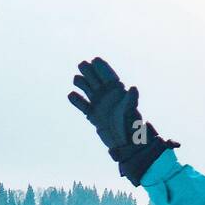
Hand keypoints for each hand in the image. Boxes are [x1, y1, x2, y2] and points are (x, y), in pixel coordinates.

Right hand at [68, 57, 177, 185]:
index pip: (109, 76)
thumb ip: (130, 100)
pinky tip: (71, 95)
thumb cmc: (131, 127)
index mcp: (118, 93)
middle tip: (82, 65)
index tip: (95, 60)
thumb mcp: (130, 112)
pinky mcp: (93, 115)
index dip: (102, 68)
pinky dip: (77, 101)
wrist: (125, 145)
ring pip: (88, 90)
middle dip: (89, 72)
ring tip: (76, 79)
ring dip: (82, 83)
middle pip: (96, 80)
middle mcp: (108, 97)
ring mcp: (100, 105)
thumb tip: (133, 88)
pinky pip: (83, 106)